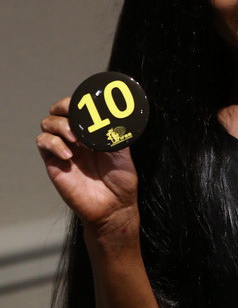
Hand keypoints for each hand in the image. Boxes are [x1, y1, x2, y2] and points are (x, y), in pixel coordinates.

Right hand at [36, 97, 138, 234]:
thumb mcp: (123, 151)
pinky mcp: (54, 162)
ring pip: (47, 123)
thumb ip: (116, 131)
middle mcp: (76, 137)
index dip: (77, 101)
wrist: (114, 206)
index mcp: (92, 131)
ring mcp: (64, 148)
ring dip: (60, 125)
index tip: (86, 103)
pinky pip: (43, 142)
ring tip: (76, 140)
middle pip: (58, 110)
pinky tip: (69, 154)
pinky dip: (53, 143)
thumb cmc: (120, 180)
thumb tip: (117, 114)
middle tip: (77, 118)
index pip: (77, 107)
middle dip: (64, 107)